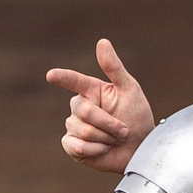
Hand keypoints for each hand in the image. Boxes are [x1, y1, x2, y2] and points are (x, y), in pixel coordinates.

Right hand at [47, 39, 154, 172]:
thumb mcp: (130, 90)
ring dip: (106, 138)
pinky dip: (96, 150)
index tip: (51, 75)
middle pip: (84, 111)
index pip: (73, 81)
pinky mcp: (72, 146)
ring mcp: (74, 126)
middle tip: (124, 130)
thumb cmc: (137, 118)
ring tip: (115, 140)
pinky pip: (77, 146)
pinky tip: (104, 149)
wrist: (140, 148)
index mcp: (91, 90)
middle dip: (108, 122)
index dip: (62, 78)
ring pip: (83, 130)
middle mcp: (79, 107)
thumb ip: (114, 68)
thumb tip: (102, 41)